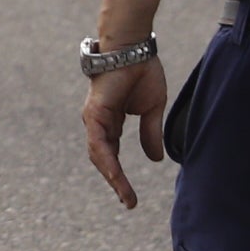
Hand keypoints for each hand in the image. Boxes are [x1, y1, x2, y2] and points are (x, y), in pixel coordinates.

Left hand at [81, 58, 162, 211]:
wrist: (133, 48)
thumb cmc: (141, 71)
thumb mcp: (152, 108)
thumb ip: (150, 133)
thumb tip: (155, 159)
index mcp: (110, 122)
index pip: (113, 155)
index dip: (120, 175)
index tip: (130, 196)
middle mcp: (99, 123)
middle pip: (105, 159)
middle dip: (116, 182)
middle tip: (129, 202)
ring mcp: (94, 118)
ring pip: (100, 155)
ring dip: (112, 176)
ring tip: (125, 195)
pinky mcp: (94, 113)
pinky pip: (98, 142)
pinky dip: (106, 160)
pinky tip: (115, 175)